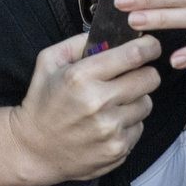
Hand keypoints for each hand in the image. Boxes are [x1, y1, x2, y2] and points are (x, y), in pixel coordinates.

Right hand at [9, 30, 160, 185]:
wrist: (34, 151)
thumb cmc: (42, 103)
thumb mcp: (48, 62)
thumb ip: (78, 42)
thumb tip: (110, 34)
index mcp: (80, 77)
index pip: (132, 55)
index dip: (149, 47)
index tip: (151, 46)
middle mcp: (98, 103)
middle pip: (149, 78)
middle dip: (144, 73)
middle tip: (133, 75)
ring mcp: (110, 129)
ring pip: (147, 104)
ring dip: (135, 100)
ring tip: (112, 104)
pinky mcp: (117, 149)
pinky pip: (139, 127)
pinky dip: (128, 124)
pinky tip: (108, 124)